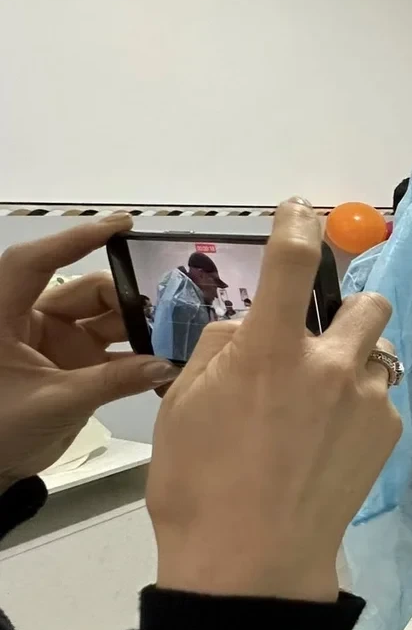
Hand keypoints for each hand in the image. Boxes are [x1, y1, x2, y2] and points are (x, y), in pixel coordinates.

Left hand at [0, 214, 181, 492]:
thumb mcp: (55, 403)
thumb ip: (113, 381)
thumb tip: (168, 363)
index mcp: (2, 316)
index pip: (36, 262)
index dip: (76, 240)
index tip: (123, 226)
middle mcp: (27, 320)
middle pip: (85, 292)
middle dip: (129, 298)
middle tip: (171, 312)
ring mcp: (52, 343)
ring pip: (102, 319)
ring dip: (139, 327)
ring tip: (176, 336)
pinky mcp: (70, 365)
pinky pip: (110, 350)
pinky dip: (136, 355)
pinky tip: (166, 359)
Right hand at [145, 200, 402, 602]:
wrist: (253, 563)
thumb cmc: (200, 487)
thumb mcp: (183, 406)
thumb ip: (222, 350)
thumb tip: (250, 327)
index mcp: (271, 349)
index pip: (292, 262)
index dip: (298, 226)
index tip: (300, 213)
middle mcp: (331, 363)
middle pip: (367, 301)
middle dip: (347, 310)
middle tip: (320, 340)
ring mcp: (369, 399)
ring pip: (377, 353)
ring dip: (355, 362)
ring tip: (322, 405)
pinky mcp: (390, 433)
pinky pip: (381, 399)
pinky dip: (360, 409)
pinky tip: (330, 446)